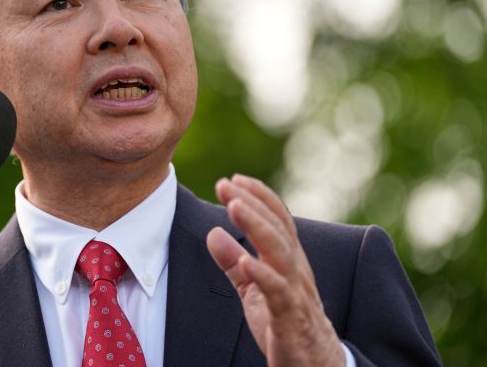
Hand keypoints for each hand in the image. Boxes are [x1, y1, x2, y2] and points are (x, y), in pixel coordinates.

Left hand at [206, 174, 344, 366]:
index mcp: (289, 259)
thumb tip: (212, 233)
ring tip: (235, 207)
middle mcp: (296, 269)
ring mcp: (296, 291)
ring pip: (280, 252)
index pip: (277, 219)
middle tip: (226, 183)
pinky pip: (279, 292)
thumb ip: (234, 263)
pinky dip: (263, 275)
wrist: (315, 365)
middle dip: (252, 202)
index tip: (233, 178)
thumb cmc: (285, 323)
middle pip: (277, 228)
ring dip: (257, 227)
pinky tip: (245, 261)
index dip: (258, 196)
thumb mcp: (253, 289)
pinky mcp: (291, 317)